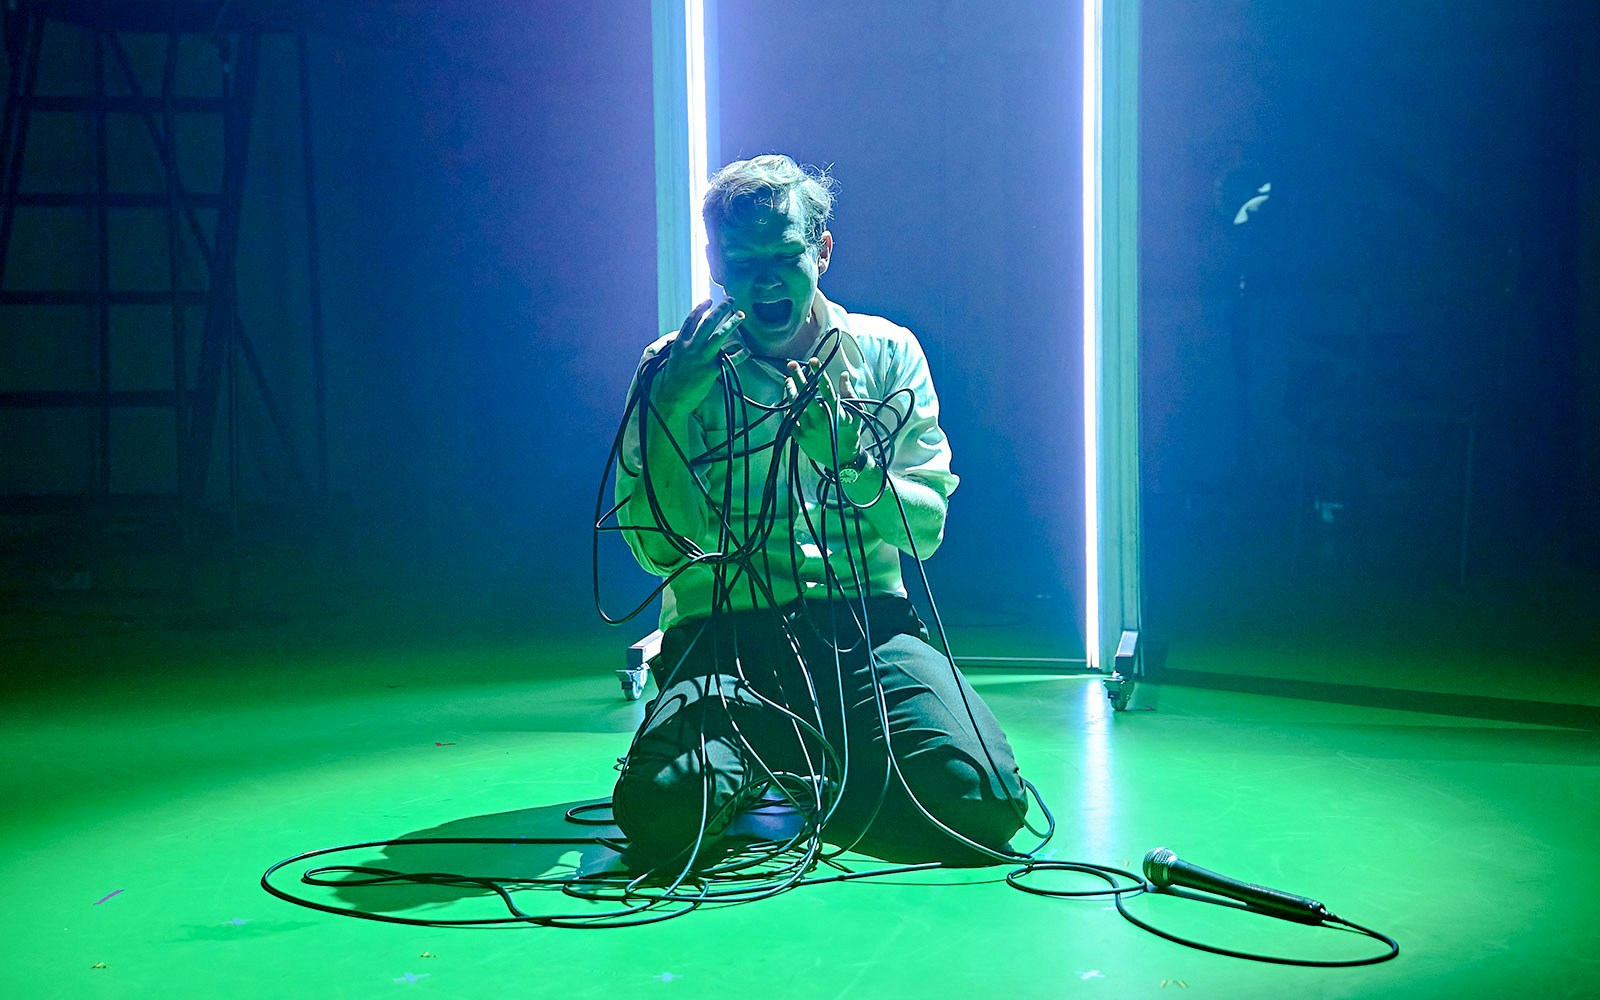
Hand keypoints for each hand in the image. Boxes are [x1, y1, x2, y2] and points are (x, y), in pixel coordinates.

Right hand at [652, 299, 743, 419]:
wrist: (670, 399)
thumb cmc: (669, 381)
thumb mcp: (670, 358)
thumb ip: (677, 346)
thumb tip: (680, 336)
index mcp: (680, 343)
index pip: (691, 320)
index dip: (701, 308)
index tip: (709, 300)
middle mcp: (691, 347)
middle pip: (708, 323)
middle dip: (721, 309)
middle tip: (731, 301)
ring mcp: (701, 358)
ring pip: (719, 335)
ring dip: (731, 323)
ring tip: (741, 315)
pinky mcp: (710, 371)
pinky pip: (728, 360)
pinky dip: (739, 355)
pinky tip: (747, 351)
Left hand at [783, 357, 860, 468]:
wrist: (843, 458)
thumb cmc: (850, 432)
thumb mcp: (856, 413)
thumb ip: (849, 393)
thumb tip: (843, 375)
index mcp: (835, 411)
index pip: (825, 388)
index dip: (818, 373)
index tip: (812, 360)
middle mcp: (821, 419)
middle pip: (806, 394)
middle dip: (798, 378)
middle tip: (792, 365)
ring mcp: (808, 429)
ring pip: (795, 405)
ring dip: (790, 391)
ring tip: (788, 380)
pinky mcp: (800, 437)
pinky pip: (790, 419)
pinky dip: (788, 408)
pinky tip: (789, 399)